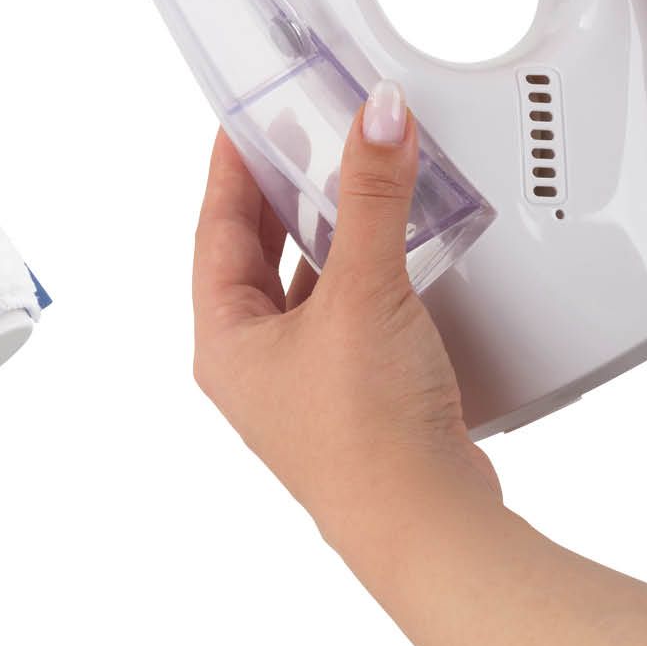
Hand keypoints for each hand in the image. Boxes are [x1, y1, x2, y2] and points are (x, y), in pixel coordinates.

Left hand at [193, 81, 498, 555]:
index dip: (229, 169)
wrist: (432, 530)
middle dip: (272, 197)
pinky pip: (339, 317)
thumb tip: (375, 116)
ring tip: (338, 185)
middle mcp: (252, 365)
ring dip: (316, 237)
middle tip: (292, 142)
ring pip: (297, 288)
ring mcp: (300, 387)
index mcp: (224, 339)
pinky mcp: (350, 401)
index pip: (214, 229)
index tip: (241, 122)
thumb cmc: (370, 435)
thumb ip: (371, 197)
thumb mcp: (363, 292)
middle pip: (250, 256)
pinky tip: (383, 257)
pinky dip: (355, 277)